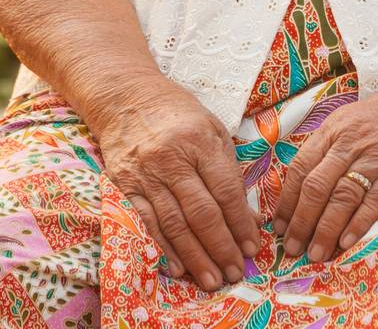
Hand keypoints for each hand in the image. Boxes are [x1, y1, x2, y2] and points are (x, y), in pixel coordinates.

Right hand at [92, 83, 261, 291]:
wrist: (125, 99)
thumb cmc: (177, 113)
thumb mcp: (212, 128)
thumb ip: (228, 168)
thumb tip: (246, 212)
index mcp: (200, 141)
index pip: (225, 190)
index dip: (241, 223)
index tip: (253, 246)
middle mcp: (172, 160)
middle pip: (201, 212)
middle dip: (221, 247)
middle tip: (236, 272)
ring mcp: (145, 175)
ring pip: (174, 224)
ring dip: (196, 256)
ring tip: (213, 278)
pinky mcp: (124, 187)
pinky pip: (146, 223)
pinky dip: (164, 247)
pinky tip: (179, 267)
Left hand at [272, 74, 377, 263]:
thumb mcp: (355, 118)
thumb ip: (331, 146)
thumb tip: (304, 185)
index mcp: (335, 127)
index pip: (300, 168)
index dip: (286, 201)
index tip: (280, 226)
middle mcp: (352, 141)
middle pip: (316, 187)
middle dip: (300, 222)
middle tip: (292, 248)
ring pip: (342, 197)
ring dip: (325, 229)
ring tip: (316, 252)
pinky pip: (375, 199)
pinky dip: (359, 223)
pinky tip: (347, 241)